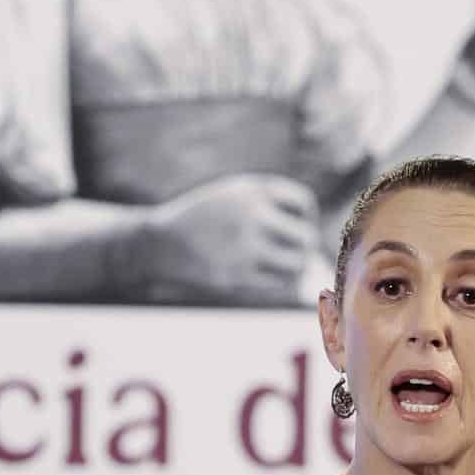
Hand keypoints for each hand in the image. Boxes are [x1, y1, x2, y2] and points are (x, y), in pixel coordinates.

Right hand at [130, 175, 319, 305]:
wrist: (164, 243)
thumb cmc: (205, 218)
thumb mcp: (235, 194)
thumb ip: (269, 203)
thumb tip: (309, 235)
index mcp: (253, 191)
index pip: (303, 203)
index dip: (305, 217)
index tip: (295, 225)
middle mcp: (252, 215)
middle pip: (304, 236)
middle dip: (304, 246)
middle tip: (296, 252)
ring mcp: (245, 246)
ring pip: (296, 263)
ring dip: (296, 267)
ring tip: (289, 267)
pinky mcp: (237, 274)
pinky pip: (278, 283)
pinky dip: (282, 282)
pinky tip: (274, 278)